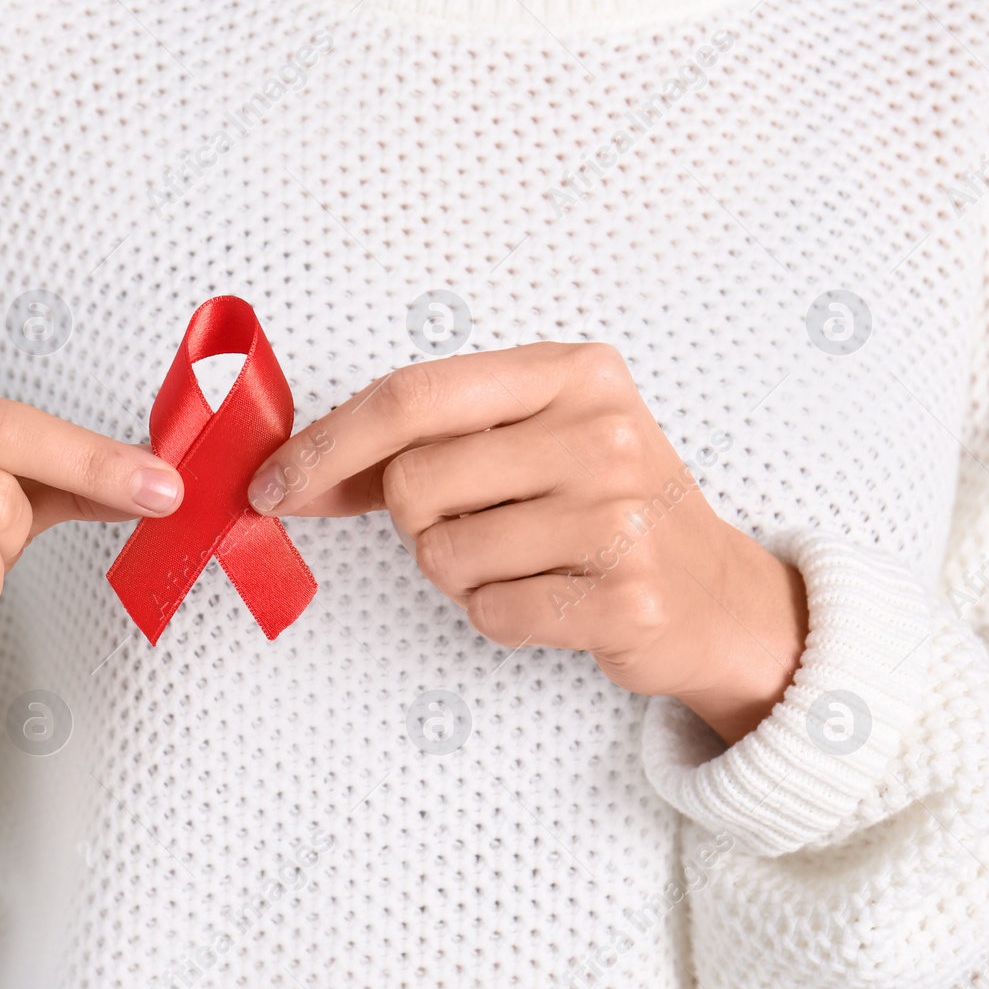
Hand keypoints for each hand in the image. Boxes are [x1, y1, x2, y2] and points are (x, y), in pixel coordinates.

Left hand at [247, 342, 806, 744]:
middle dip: (416, 521)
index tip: (272, 483)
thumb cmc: (599, 507)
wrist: (716, 593)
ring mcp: (620, 515)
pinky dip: (499, 616)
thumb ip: (416, 444)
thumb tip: (289, 472)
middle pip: (411, 483)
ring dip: (460, 574)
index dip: (326, 445)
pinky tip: (551, 598)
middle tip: (481, 523)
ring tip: (527, 560)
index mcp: (571, 373)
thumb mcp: (523, 444)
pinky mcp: (627, 598)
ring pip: (442, 555)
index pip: (412, 395)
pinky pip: (491, 613)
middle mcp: (603, 431)